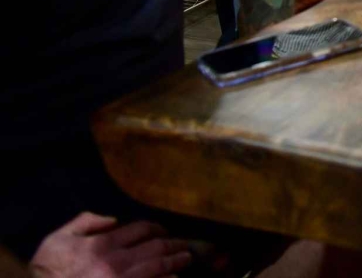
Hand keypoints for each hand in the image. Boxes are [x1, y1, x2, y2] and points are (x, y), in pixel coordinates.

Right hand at [31, 213, 193, 277]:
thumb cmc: (46, 273)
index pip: (141, 229)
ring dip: (176, 262)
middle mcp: (116, 263)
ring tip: (185, 259)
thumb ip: (84, 223)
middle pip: (157, 248)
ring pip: (160, 268)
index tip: (163, 231)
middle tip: (184, 245)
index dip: (156, 228)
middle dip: (174, 244)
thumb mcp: (57, 241)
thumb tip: (112, 219)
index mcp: (102, 245)